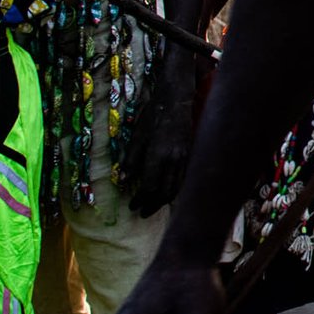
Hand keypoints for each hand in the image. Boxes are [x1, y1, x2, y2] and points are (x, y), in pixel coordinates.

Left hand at [130, 43, 203, 215]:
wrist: (176, 100)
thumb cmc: (152, 116)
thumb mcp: (136, 137)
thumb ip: (130, 161)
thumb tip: (122, 182)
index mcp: (158, 155)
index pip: (149, 186)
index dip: (140, 199)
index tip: (132, 205)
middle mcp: (174, 160)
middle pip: (164, 192)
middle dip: (152, 205)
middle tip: (142, 212)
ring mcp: (185, 157)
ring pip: (177, 187)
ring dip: (164, 200)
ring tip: (154, 206)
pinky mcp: (190, 154)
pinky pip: (183, 179)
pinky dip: (175, 190)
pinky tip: (167, 192)